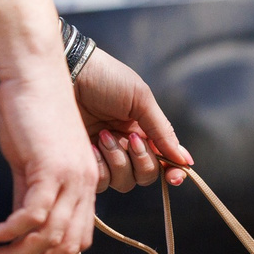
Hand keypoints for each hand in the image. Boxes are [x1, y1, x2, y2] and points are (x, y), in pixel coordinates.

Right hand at [0, 64, 101, 253]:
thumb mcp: (31, 164)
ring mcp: (72, 178)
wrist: (32, 73)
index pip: (75, 242)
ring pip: (49, 237)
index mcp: (85, 188)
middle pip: (65, 249)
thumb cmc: (30, 114)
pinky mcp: (51, 167)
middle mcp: (85, 187)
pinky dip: (11, 232)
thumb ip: (29, 197)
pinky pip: (34, 215)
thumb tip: (17, 232)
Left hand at [74, 47, 192, 192]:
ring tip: (103, 135)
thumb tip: (185, 160)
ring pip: (124, 182)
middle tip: (130, 138)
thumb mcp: (140, 99)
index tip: (174, 176)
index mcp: (144, 132)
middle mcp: (126, 147)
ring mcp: (104, 156)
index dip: (173, 172)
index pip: (165, 162)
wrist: (68, 71)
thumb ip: (162, 131)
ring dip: (118, 160)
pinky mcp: (83, 160)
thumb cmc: (105, 78)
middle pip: (146, 176)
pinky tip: (91, 146)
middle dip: (142, 161)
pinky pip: (100, 182)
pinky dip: (99, 166)